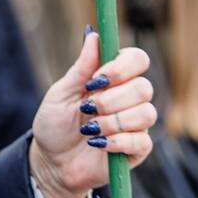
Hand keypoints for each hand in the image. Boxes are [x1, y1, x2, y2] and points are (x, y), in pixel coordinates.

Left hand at [29, 31, 154, 197]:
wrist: (51, 163)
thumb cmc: (54, 124)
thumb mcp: (61, 93)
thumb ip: (81, 67)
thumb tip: (94, 34)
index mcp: (112, 79)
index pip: (137, 60)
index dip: (122, 67)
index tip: (98, 78)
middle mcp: (129, 98)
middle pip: (144, 87)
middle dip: (112, 99)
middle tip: (88, 108)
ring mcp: (135, 124)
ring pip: (146, 114)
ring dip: (113, 122)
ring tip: (90, 129)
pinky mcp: (137, 149)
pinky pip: (142, 140)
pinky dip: (117, 141)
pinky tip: (98, 143)